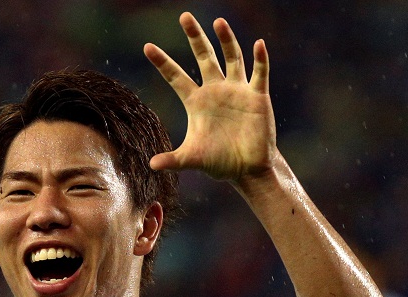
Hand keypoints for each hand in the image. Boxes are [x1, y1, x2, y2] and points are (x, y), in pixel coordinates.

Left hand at [144, 12, 276, 182]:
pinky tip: (258, 45)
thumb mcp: (191, 159)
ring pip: (231, 58)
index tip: (147, 46)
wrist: (246, 168)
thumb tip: (151, 166)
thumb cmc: (218, 162)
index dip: (162, 62)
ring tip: (218, 22)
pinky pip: (259, 74)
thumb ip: (172, 160)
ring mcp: (237, 90)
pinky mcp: (257, 96)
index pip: (175, 77)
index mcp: (196, 102)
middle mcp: (215, 90)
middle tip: (185, 16)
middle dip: (195, 37)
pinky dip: (260, 59)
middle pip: (203, 57)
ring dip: (226, 40)